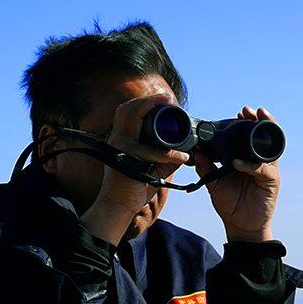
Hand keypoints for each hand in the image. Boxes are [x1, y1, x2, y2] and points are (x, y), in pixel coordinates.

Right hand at [81, 94, 189, 243]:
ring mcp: (121, 148)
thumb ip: (164, 157)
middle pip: (128, 108)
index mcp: (120, 138)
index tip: (162, 99)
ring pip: (133, 118)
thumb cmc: (132, 187)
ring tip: (168, 105)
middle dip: (149, 99)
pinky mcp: (128, 160)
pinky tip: (182, 157)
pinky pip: (151, 152)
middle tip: (167, 98)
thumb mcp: (149, 167)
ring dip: (151, 108)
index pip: (127, 112)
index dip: (144, 102)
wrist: (117, 206)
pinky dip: (169, 154)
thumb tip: (185, 151)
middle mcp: (117, 139)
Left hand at [193, 106, 279, 242]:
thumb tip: (196, 150)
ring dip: (263, 132)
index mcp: (247, 159)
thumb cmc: (230, 203)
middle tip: (248, 111)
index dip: (246, 123)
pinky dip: (250, 165)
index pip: (249, 137)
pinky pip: (262, 170)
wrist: (240, 226)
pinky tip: (238, 163)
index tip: (239, 112)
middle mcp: (259, 162)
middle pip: (263, 137)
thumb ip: (205, 166)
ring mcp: (266, 171)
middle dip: (258, 121)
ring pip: (269, 147)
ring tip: (254, 120)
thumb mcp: (213, 182)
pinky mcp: (271, 182)